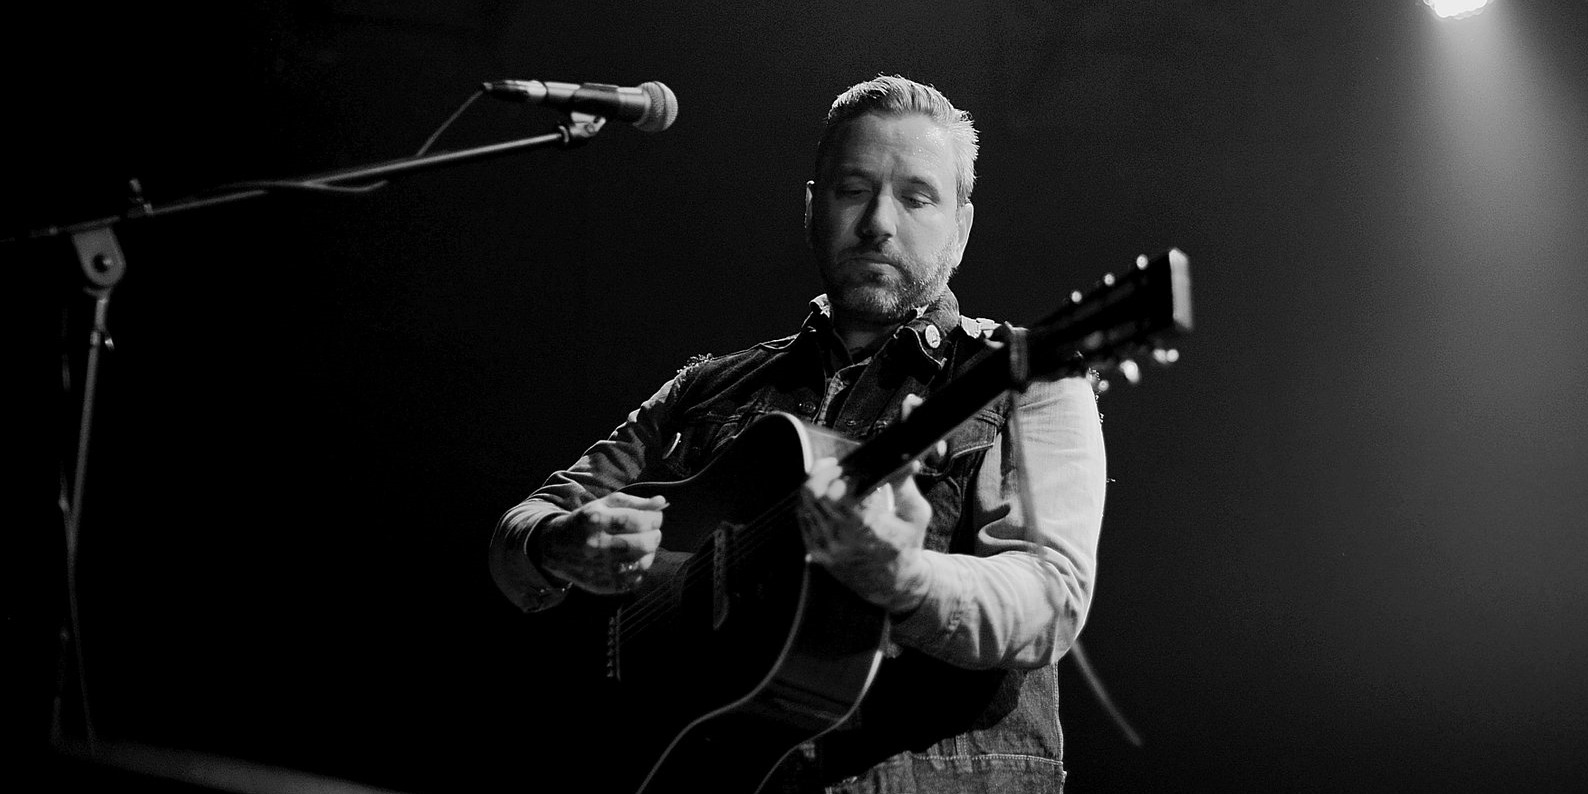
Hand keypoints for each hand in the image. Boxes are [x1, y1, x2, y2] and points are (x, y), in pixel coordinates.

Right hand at [535, 493, 666, 594]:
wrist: (555, 547)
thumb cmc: (585, 521)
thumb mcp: (604, 505)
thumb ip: (634, 502)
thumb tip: (661, 501)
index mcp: (595, 519)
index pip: (638, 520)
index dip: (655, 519)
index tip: (656, 517)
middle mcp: (595, 544)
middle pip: (642, 544)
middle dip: (655, 536)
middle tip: (654, 532)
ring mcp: (598, 567)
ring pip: (641, 563)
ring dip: (650, 553)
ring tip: (645, 545)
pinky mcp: (602, 585)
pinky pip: (634, 580)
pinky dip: (640, 569)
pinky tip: (634, 559)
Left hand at [798, 457, 931, 613]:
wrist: (894, 586)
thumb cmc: (907, 547)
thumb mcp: (916, 515)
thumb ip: (905, 486)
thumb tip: (907, 461)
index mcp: (869, 527)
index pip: (839, 493)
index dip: (841, 475)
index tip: (852, 469)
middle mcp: (843, 538)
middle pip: (816, 493)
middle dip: (825, 473)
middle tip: (837, 467)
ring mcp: (826, 547)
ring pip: (806, 503)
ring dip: (815, 484)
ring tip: (830, 478)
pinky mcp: (817, 552)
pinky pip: (803, 518)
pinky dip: (811, 502)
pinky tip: (824, 495)